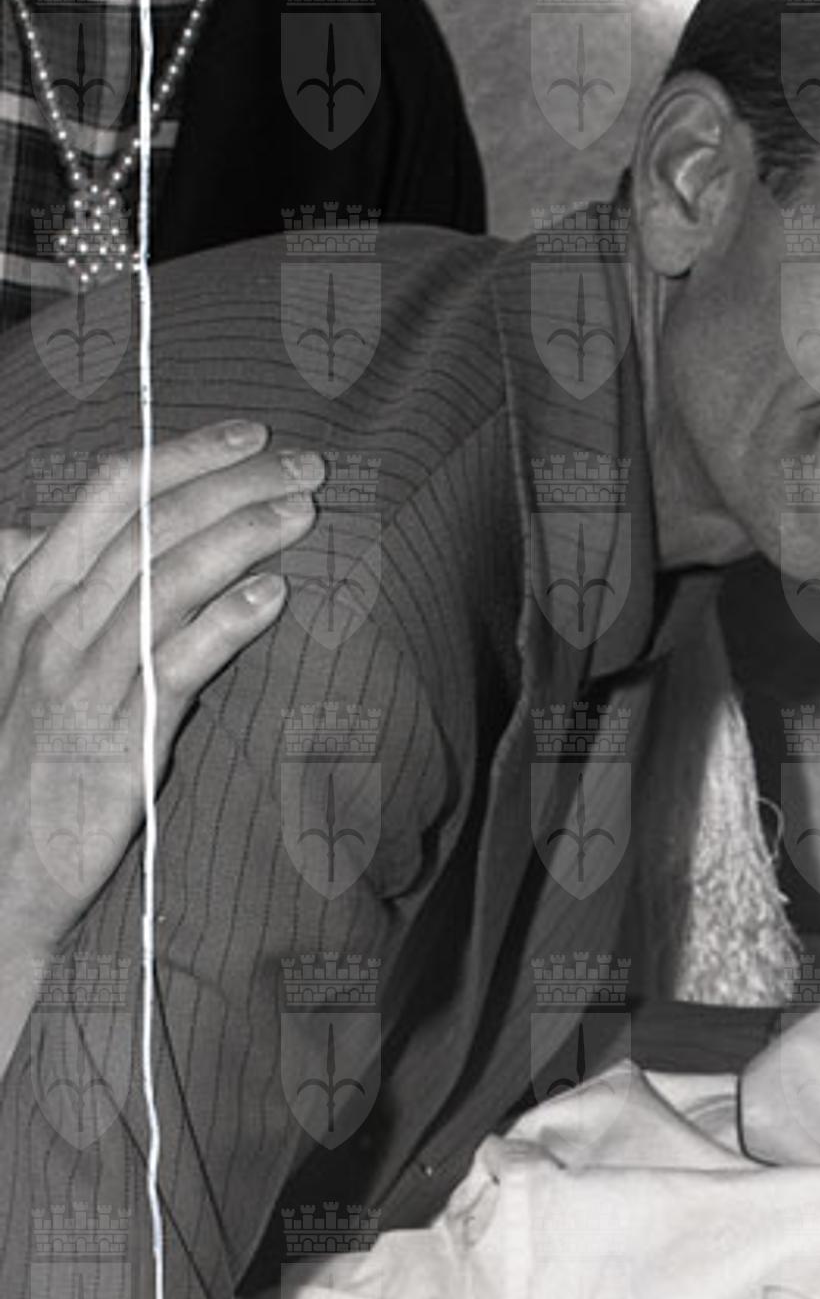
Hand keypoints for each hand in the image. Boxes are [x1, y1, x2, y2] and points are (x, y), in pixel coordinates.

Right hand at [0, 419, 318, 979]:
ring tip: (303, 514)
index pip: (111, 493)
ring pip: (168, 581)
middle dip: (236, 484)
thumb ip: (64, 592)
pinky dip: (226, 623)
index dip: (185, 454)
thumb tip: (82, 533)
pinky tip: (274, 596)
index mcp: (33, 591)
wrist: (1, 865)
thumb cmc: (32, 752)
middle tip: (310, 466)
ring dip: (242, 536)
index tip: (252, 433)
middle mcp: (55, 624)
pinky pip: (175, 665)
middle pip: (153, 524)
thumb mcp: (32, 658)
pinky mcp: (120, 737)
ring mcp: (85, 679)